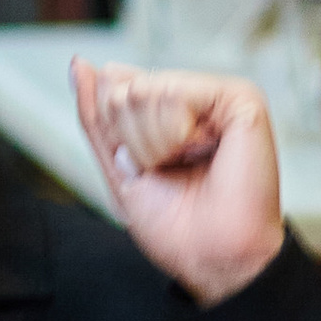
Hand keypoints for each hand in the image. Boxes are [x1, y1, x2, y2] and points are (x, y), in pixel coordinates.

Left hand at [70, 56, 284, 305]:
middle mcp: (195, 99)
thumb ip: (96, 115)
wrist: (210, 256)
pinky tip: (204, 151)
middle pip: (124, 88)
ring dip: (153, 142)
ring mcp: (218, 96)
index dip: (116, 133)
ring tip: (186, 164)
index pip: (115, 88)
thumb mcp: (117, 166)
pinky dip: (175, 134)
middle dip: (131, 139)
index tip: (144, 167)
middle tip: (168, 170)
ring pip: (145, 89)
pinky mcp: (241, 99)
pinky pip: (175, 93)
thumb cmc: (173, 225)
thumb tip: (79, 64)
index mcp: (169, 113)